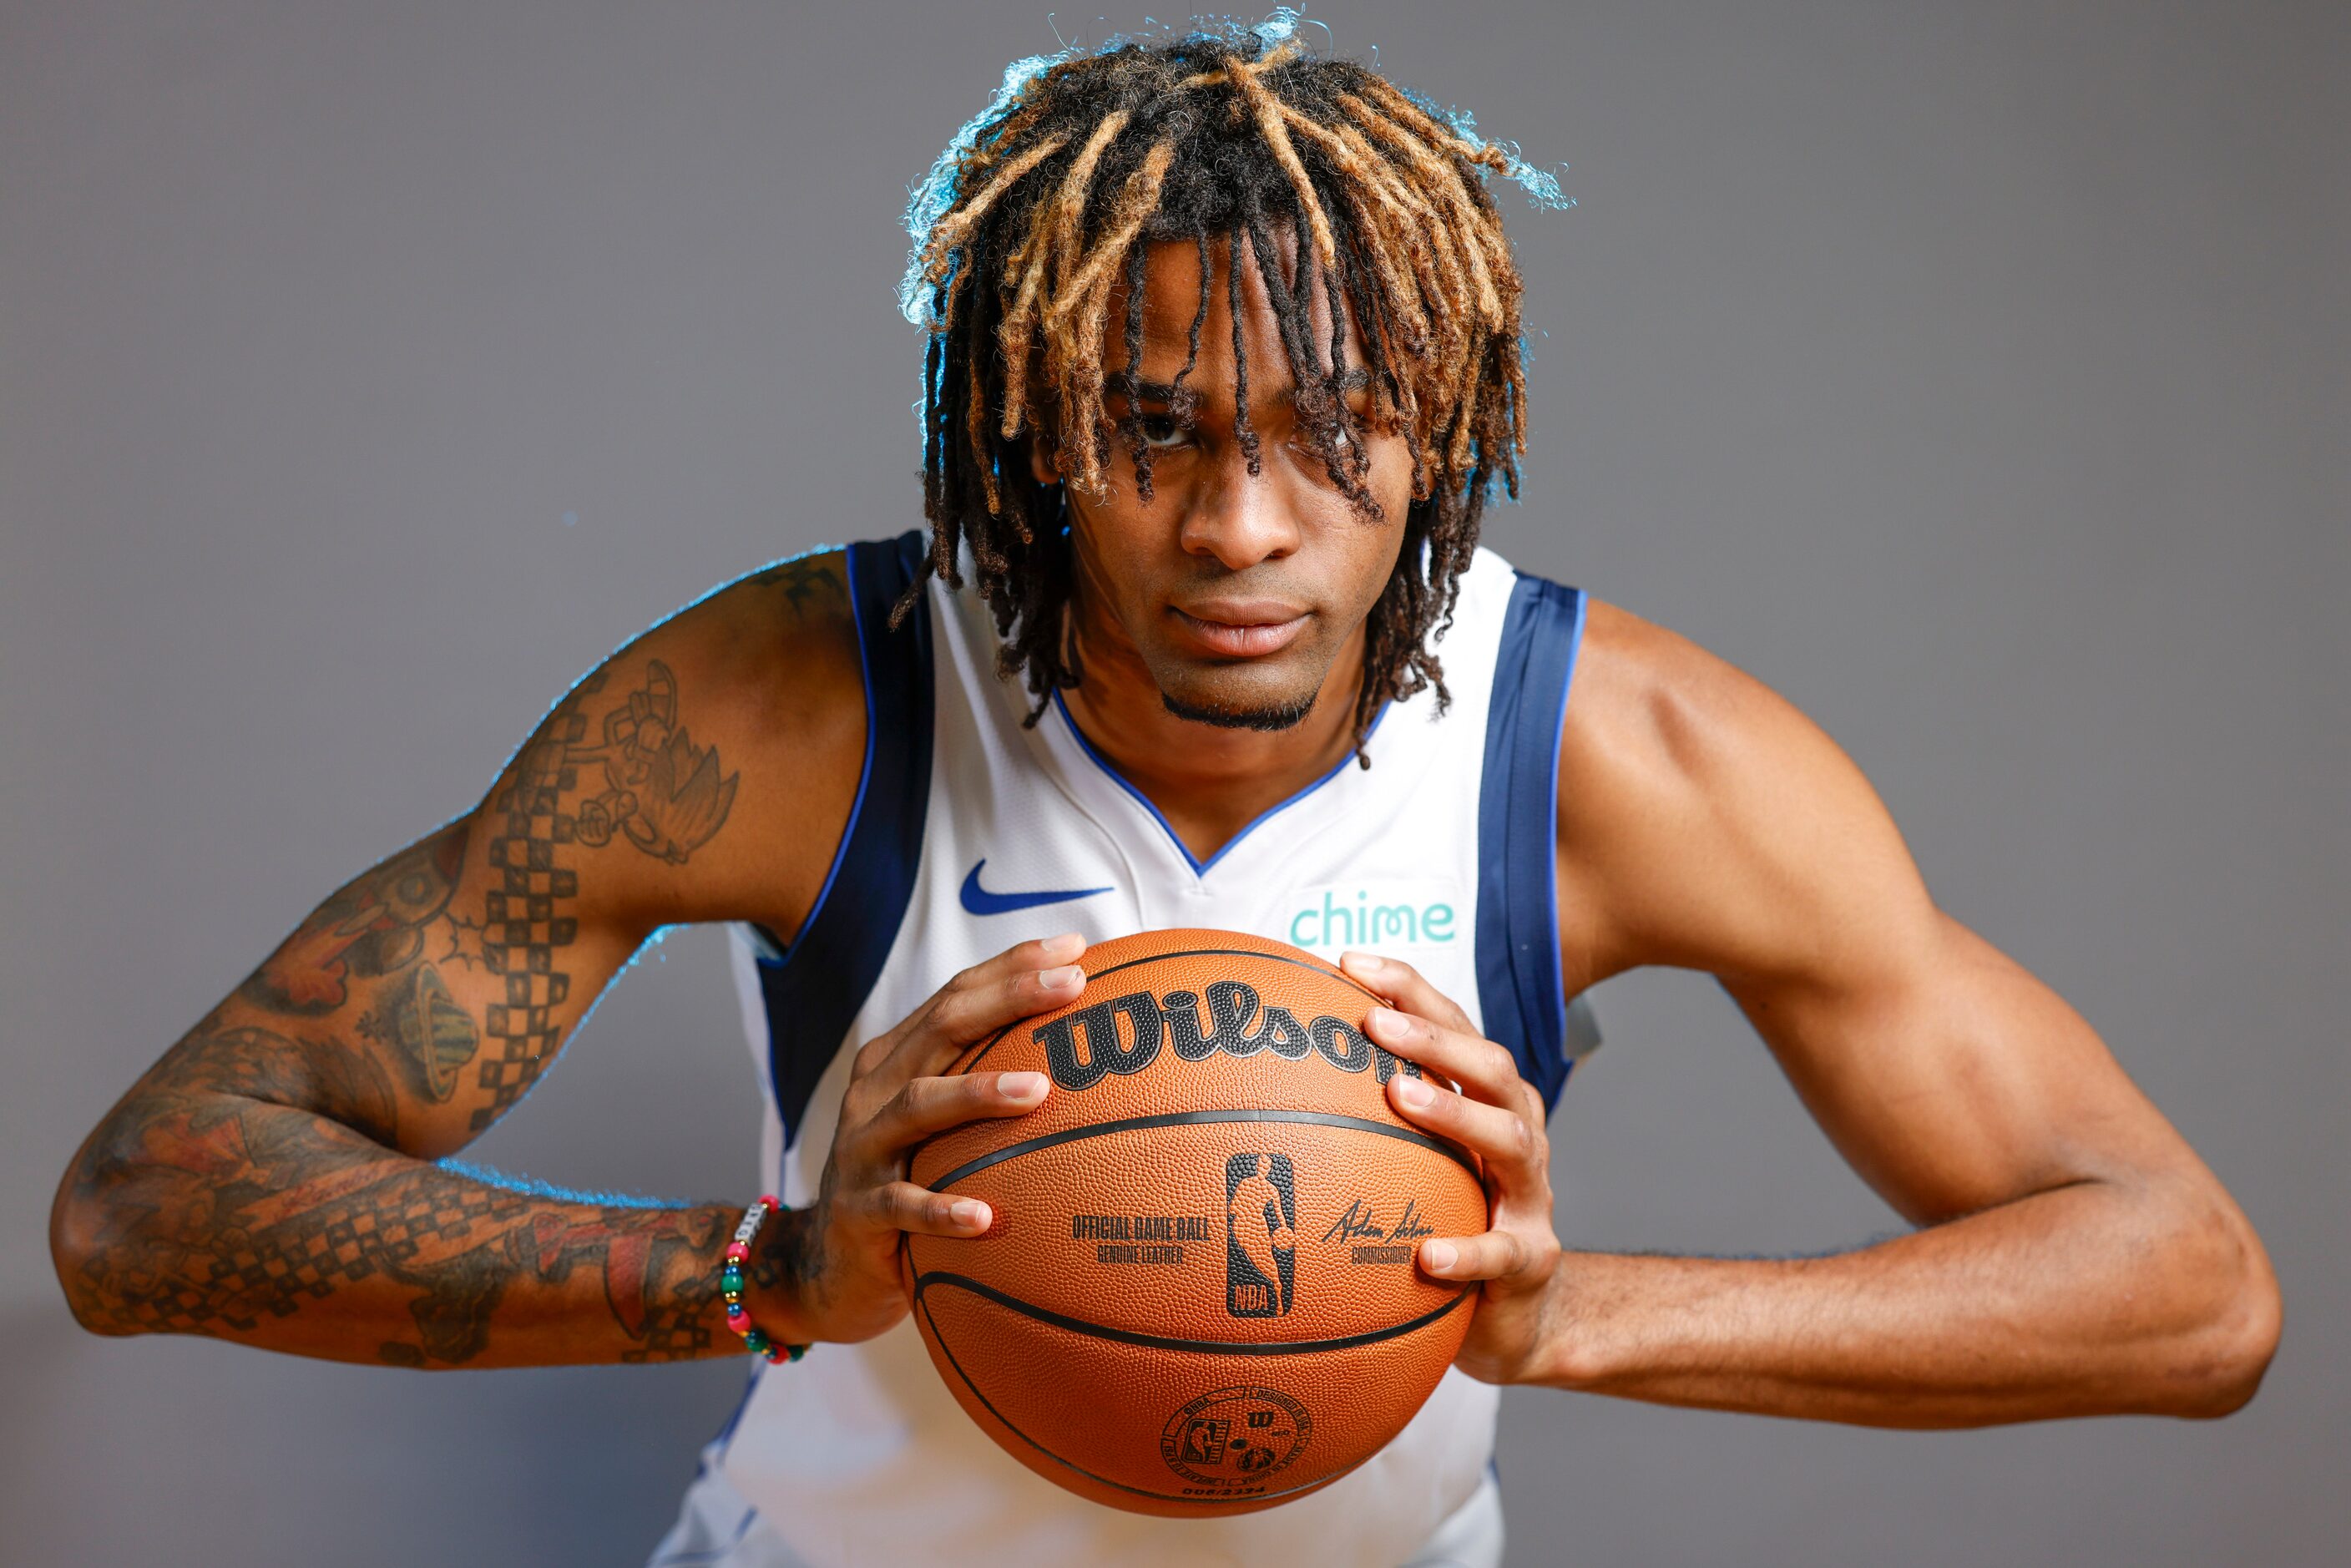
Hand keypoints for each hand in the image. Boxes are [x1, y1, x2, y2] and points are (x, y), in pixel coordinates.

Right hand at [753, 932, 1085, 1344]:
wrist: (831, 1265)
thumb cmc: (910, 1179)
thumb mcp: (941, 1126)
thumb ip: (992, 1085)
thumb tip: (1090, 1056)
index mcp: (897, 1060)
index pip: (956, 997)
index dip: (1013, 968)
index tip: (1077, 951)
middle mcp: (874, 1092)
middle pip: (941, 1030)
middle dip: (1008, 1000)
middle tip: (1072, 988)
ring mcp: (861, 1149)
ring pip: (917, 1106)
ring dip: (978, 1093)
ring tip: (1038, 1090)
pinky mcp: (856, 1212)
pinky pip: (901, 1205)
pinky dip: (941, 1208)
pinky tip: (986, 1216)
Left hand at [1341, 950, 1563, 1385]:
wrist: (1514, 1318)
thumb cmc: (1451, 1224)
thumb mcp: (1414, 1166)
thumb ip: (1364, 1122)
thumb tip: (1258, 1083)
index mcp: (1489, 1103)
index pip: (1455, 1027)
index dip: (1410, 988)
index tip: (1350, 962)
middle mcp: (1519, 1135)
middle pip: (1492, 1067)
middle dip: (1434, 1037)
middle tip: (1374, 1022)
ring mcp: (1531, 1197)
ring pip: (1509, 1141)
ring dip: (1454, 1112)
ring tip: (1400, 1095)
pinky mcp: (1530, 1260)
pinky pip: (1500, 1254)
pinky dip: (1466, 1251)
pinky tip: (1425, 1255)